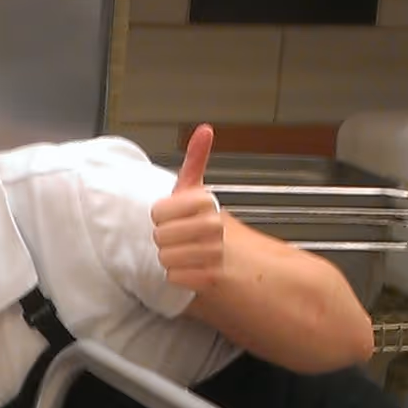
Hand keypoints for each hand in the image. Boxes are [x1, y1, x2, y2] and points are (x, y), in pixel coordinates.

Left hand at [150, 123, 223, 291]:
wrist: (247, 264)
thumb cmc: (215, 230)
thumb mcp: (200, 194)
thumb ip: (196, 162)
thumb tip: (204, 129)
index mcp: (206, 202)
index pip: (159, 211)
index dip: (161, 218)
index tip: (173, 218)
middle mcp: (212, 225)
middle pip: (159, 235)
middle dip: (165, 241)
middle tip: (180, 241)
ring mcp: (214, 252)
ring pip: (165, 257)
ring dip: (171, 261)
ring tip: (187, 257)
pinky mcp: (212, 278)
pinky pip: (174, 277)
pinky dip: (178, 278)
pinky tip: (191, 273)